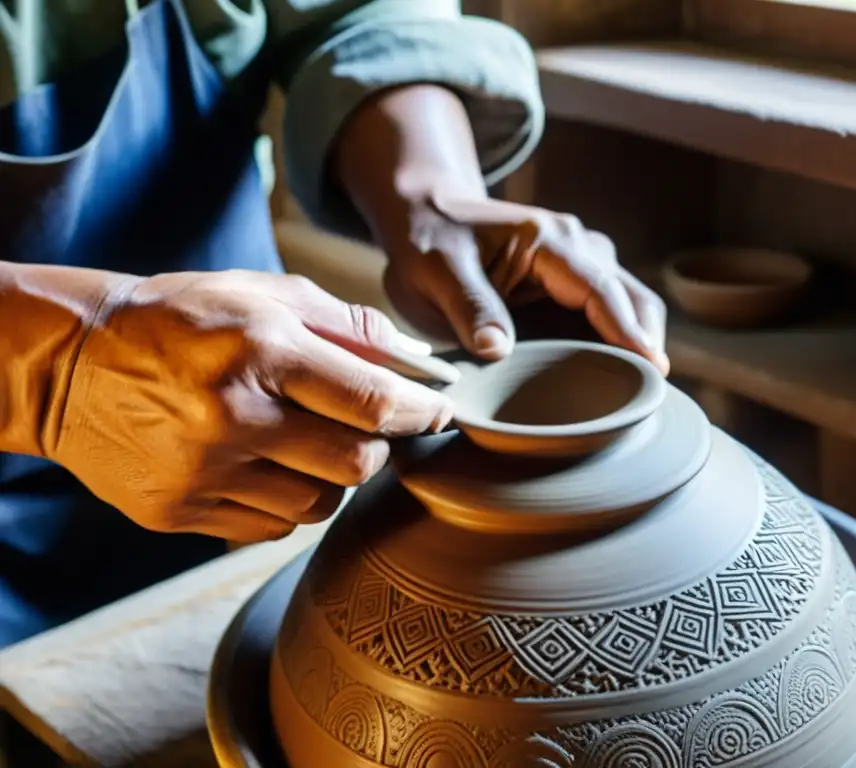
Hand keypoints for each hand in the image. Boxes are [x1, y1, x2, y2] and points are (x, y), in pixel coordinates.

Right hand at [46, 270, 452, 542]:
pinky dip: (285, 502)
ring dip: (330, 478)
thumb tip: (417, 363)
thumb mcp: (261, 293)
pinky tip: (263, 467)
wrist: (70, 364)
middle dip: (378, 449)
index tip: (439, 414)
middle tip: (366, 428)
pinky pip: (270, 527)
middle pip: (356, 465)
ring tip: (303, 444)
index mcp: (260, 351)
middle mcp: (232, 417)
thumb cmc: (181, 319)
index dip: (422, 413)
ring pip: (318, 505)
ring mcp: (203, 473)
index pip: (373, 401)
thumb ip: (346, 325)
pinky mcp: (179, 512)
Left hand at [383, 195, 669, 373]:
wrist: (427, 214)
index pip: (601, 289)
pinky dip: (616, 344)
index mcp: (548, 240)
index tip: (653, 369)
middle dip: (646, 343)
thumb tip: (498, 351)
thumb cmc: (430, 238)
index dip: (628, 331)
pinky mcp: (572, 287)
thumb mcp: (436, 269)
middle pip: (632, 297)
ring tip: (635, 395)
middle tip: (649, 395)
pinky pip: (608, 315)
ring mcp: (579, 266)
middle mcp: (576, 247)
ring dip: (636, 344)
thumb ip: (469, 306)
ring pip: (629, 305)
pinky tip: (610, 380)